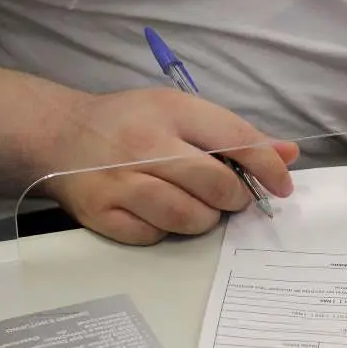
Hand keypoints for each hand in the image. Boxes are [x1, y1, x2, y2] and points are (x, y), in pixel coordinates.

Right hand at [39, 88, 298, 244]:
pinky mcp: (101, 213)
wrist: (58, 134)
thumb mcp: (182, 112)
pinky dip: (165, 232)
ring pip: (189, 217)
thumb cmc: (130, 122)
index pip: (237, 140)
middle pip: (216, 185)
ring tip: (197, 206)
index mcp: (171, 111)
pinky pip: (154, 236)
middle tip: (230, 197)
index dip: (268, 167)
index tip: (282, 186)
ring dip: (204, 219)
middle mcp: (145, 145)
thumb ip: (236, 134)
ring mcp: (120, 182)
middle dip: (235, 198)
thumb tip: (288, 154)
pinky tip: (159, 214)